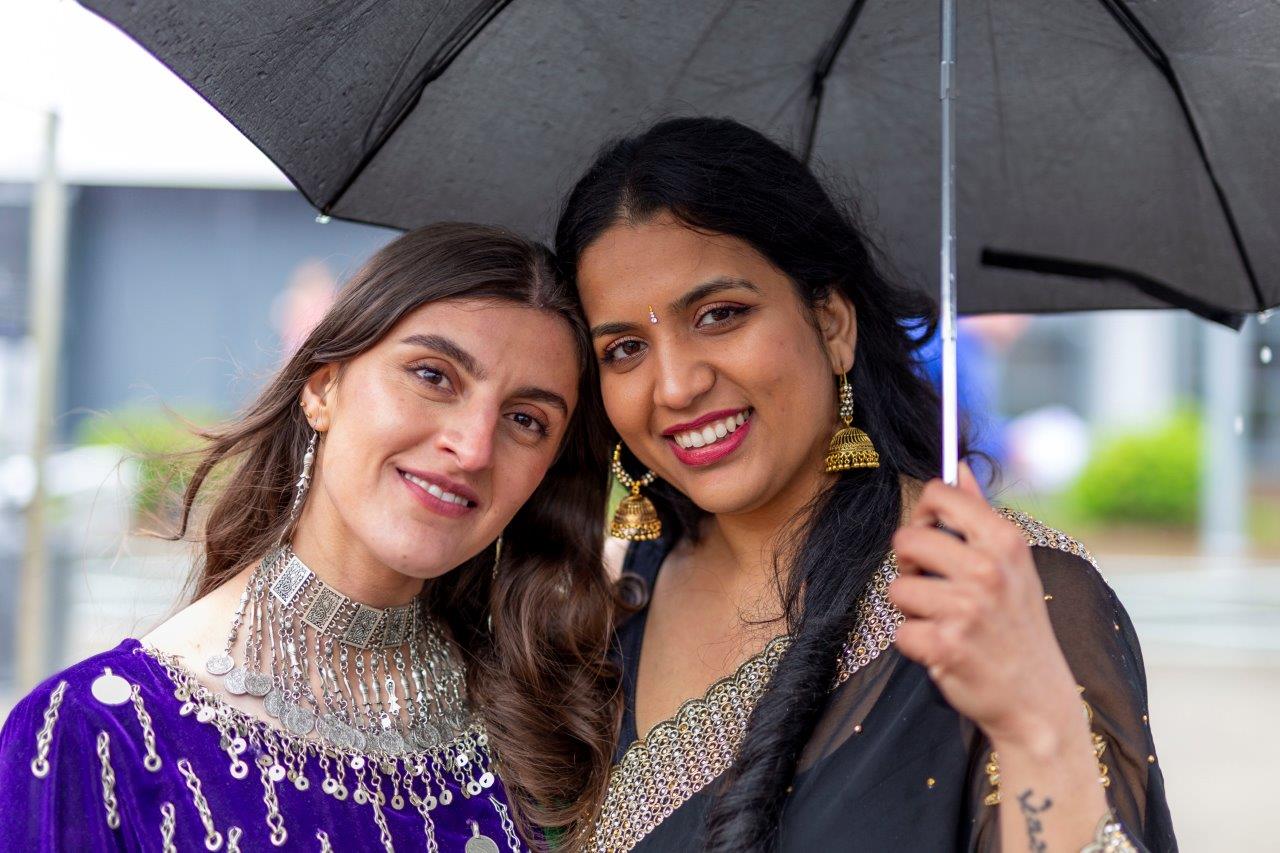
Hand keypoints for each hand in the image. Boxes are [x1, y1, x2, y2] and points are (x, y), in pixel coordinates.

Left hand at [888, 463, 1081, 751]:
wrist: (1037, 700)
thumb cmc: (1018, 626)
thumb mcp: (1012, 564)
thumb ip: (979, 513)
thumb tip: (958, 467)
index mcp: (1004, 541)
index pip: (940, 494)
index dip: (924, 517)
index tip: (934, 539)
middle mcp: (987, 570)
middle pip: (906, 540)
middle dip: (910, 566)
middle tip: (935, 587)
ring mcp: (966, 609)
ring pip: (897, 590)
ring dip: (913, 610)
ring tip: (946, 623)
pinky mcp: (945, 646)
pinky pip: (900, 632)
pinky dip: (915, 644)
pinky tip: (945, 650)